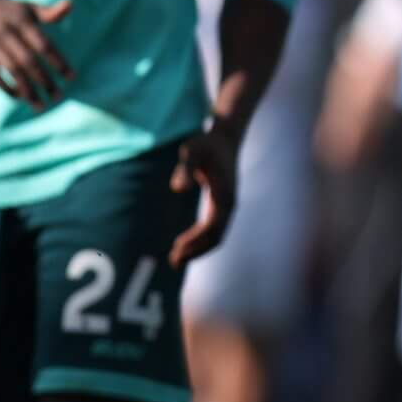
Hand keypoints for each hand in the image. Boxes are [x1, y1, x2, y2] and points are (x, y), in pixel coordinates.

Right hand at [0, 0, 73, 106]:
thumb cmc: (7, 11)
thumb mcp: (27, 8)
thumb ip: (49, 13)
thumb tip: (70, 4)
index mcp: (21, 21)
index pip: (44, 45)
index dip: (58, 62)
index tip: (71, 78)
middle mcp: (6, 33)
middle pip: (29, 62)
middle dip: (45, 81)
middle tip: (58, 96)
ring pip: (12, 71)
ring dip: (28, 90)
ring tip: (41, 105)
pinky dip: (7, 88)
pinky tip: (20, 97)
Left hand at [167, 123, 242, 266]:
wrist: (225, 138)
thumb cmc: (206, 143)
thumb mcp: (193, 150)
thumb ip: (185, 168)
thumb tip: (177, 189)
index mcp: (224, 196)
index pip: (212, 228)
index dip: (195, 242)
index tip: (176, 251)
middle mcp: (229, 205)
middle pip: (216, 238)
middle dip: (196, 252)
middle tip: (172, 262)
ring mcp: (227, 206)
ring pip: (216, 236)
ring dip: (198, 249)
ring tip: (176, 258)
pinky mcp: (222, 205)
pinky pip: (214, 229)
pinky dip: (200, 240)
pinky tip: (185, 243)